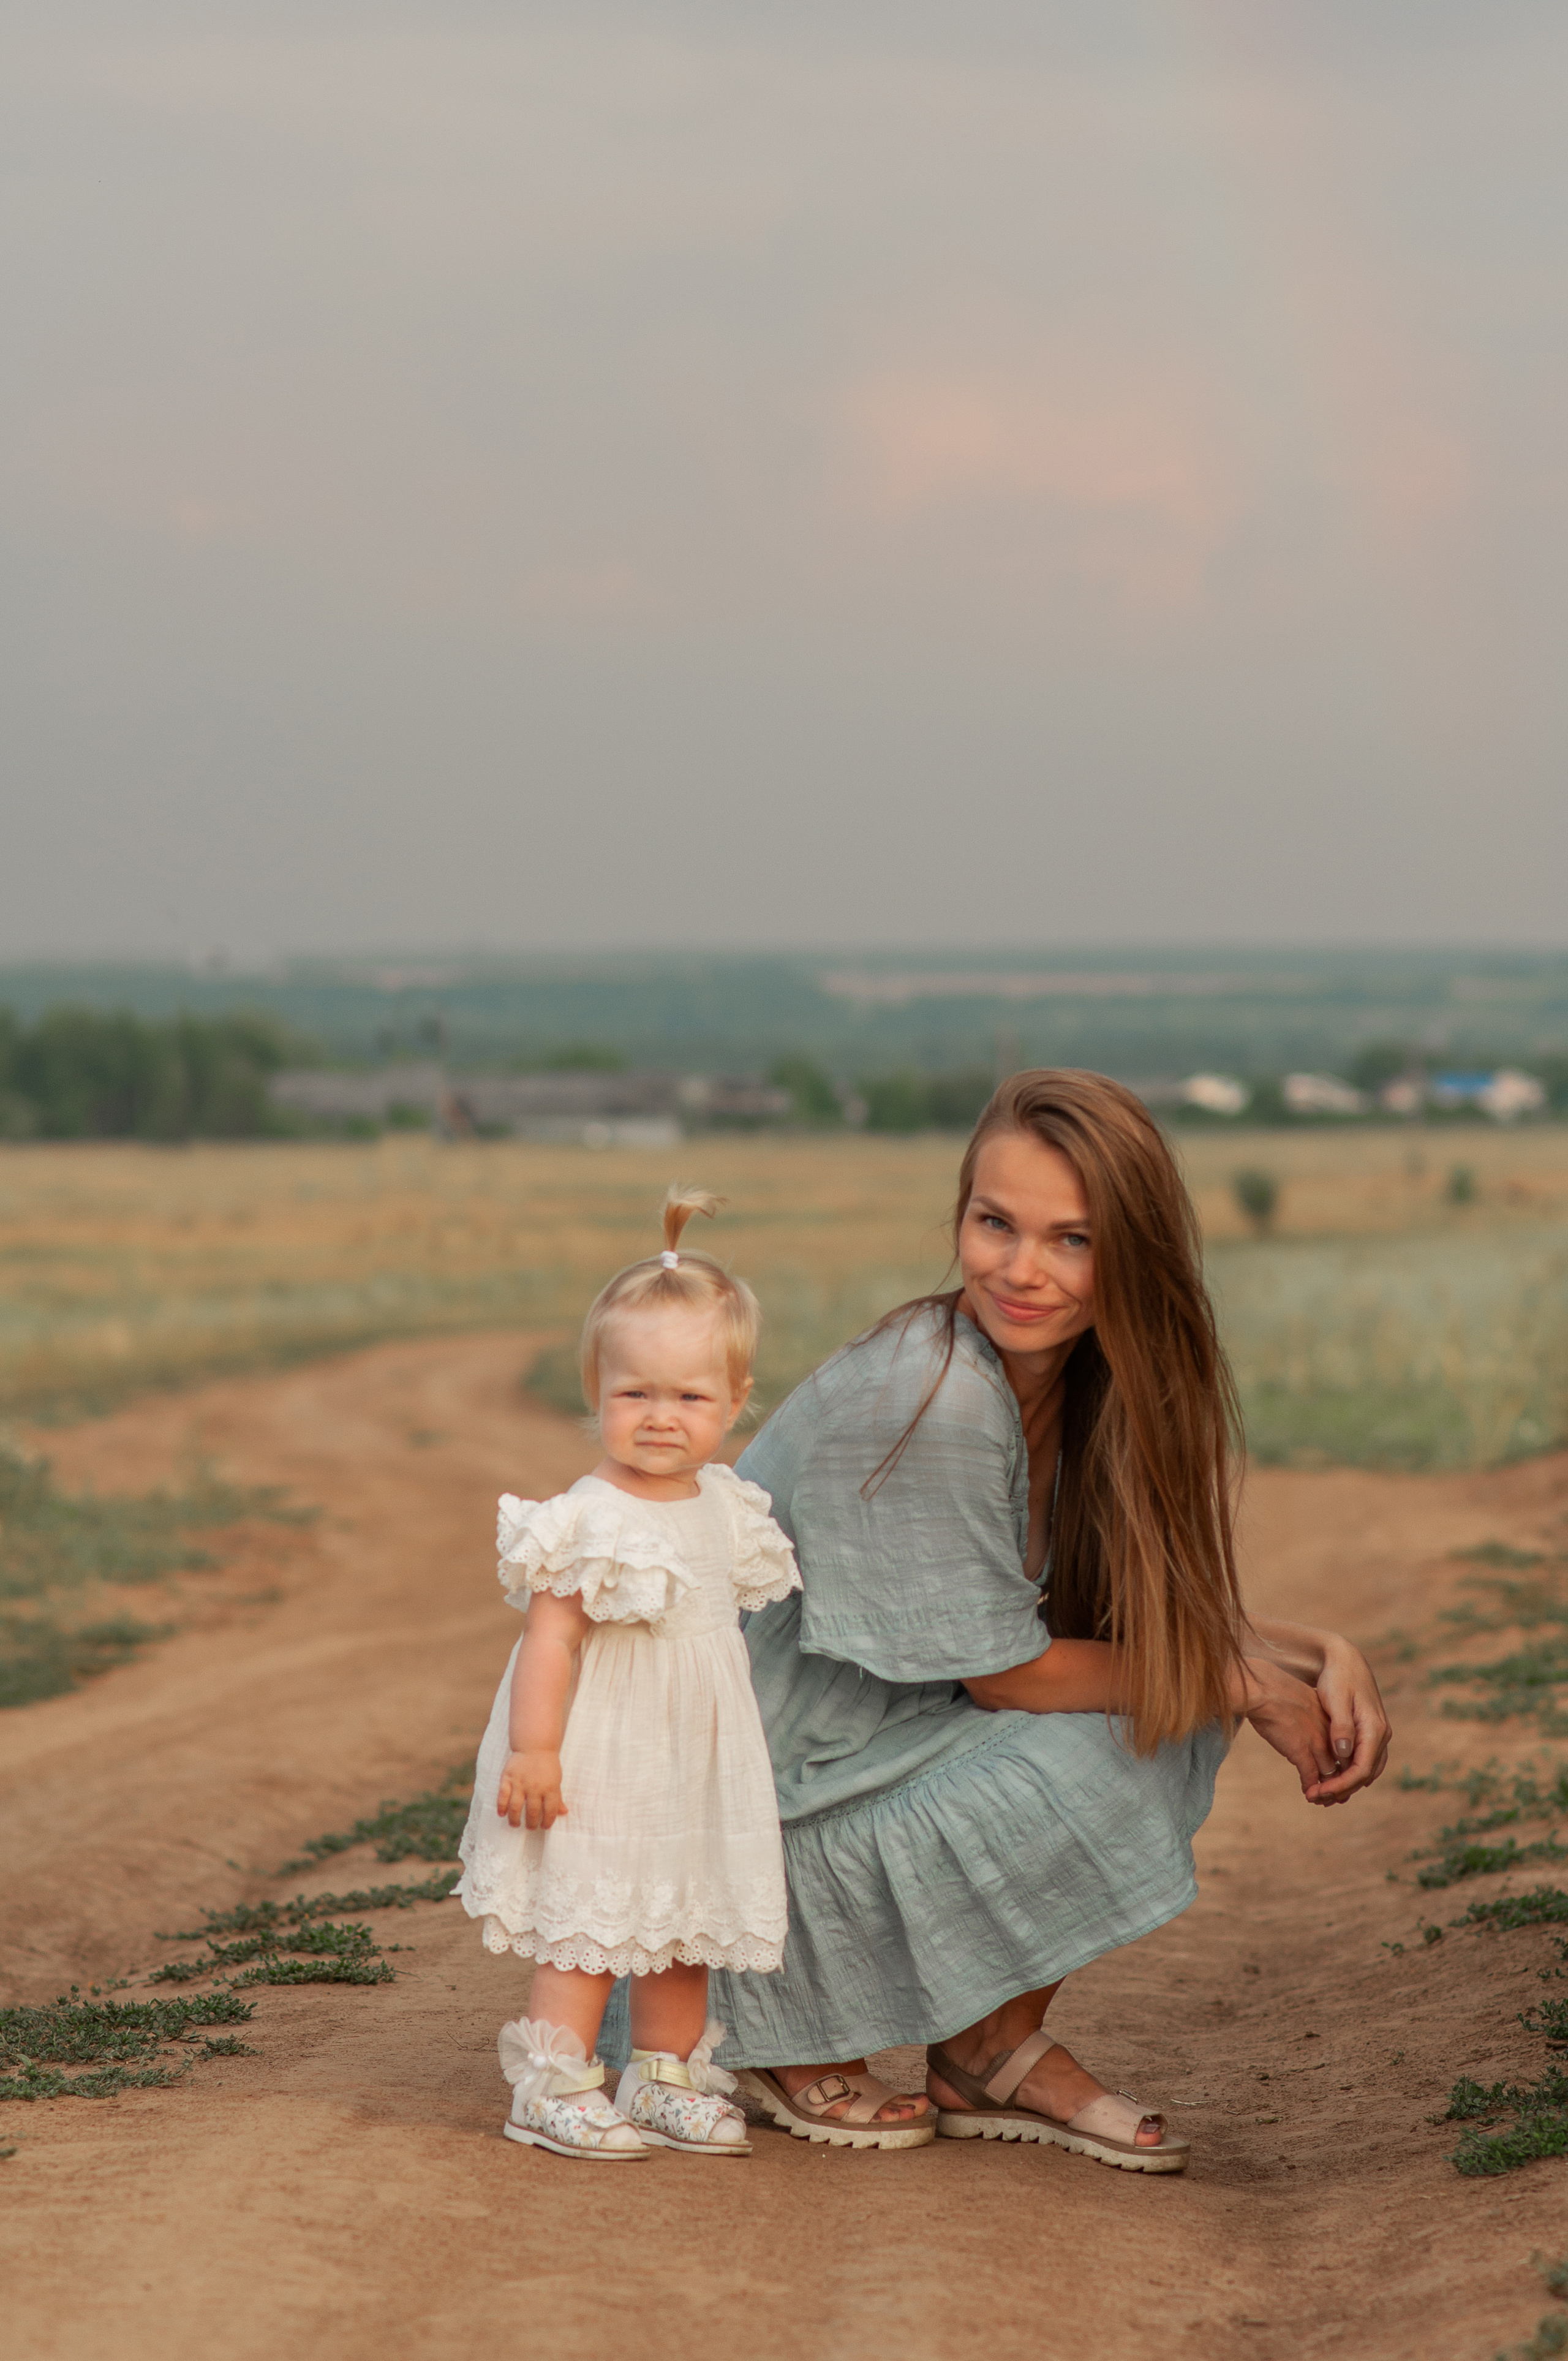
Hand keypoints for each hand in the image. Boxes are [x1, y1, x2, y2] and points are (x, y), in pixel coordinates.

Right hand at [497, 1749, 565, 1829]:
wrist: (535, 1745)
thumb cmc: (547, 1764)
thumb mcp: (556, 1780)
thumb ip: (558, 1797)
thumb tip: (564, 1812)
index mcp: (550, 1788)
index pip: (550, 1811)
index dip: (547, 1822)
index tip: (544, 1827)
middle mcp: (535, 1787)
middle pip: (532, 1812)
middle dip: (532, 1824)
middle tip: (531, 1827)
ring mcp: (520, 1783)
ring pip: (515, 1807)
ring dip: (515, 1819)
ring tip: (516, 1825)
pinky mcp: (508, 1778)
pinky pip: (503, 1796)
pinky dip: (501, 1807)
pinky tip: (502, 1814)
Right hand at [1236, 1657, 1338, 1801]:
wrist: (1263, 1689)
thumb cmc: (1275, 1690)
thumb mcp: (1301, 1699)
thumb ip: (1307, 1715)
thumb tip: (1301, 1725)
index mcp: (1330, 1720)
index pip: (1344, 1747)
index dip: (1343, 1763)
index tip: (1338, 1772)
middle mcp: (1328, 1734)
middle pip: (1343, 1765)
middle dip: (1340, 1782)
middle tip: (1336, 1794)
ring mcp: (1317, 1744)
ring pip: (1330, 1777)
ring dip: (1327, 1791)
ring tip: (1321, 1799)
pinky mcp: (1302, 1753)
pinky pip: (1311, 1779)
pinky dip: (1311, 1789)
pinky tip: (1307, 1793)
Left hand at [1304, 1637, 1391, 1804]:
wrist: (1345, 1658)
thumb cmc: (1338, 1677)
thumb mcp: (1336, 1699)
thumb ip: (1341, 1727)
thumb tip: (1344, 1754)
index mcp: (1375, 1728)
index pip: (1362, 1768)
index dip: (1343, 1785)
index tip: (1321, 1793)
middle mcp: (1381, 1734)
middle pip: (1366, 1774)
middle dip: (1343, 1789)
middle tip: (1317, 1799)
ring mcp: (1378, 1734)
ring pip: (1367, 1769)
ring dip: (1347, 1784)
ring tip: (1323, 1795)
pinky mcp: (1369, 1732)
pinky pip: (1364, 1760)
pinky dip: (1350, 1772)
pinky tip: (1333, 1779)